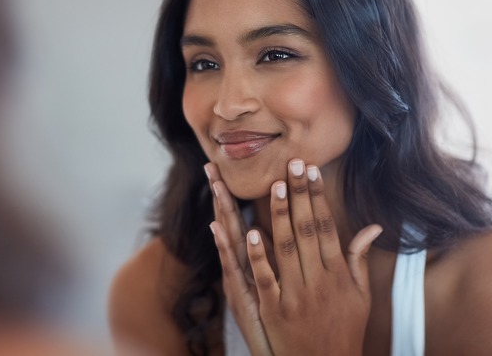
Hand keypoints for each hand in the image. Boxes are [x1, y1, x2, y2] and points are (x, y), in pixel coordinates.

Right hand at [206, 163, 273, 355]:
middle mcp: (240, 270)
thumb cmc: (281, 326)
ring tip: (216, 186)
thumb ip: (274, 259)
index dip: (230, 196)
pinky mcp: (243, 298)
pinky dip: (233, 250)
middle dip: (221, 195)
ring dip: (224, 212)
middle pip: (229, 225)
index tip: (221, 169)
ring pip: (230, 241)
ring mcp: (239, 282)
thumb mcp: (276, 289)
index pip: (240, 222)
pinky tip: (227, 229)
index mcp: (249, 264)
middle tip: (210, 166)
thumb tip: (265, 233)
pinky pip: (238, 269)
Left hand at [211, 159, 381, 355]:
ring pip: (287, 249)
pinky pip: (266, 279)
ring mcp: (297, 296)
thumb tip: (373, 228)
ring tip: (276, 186)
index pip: (326, 227)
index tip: (311, 171)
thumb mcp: (361, 296)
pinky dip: (258, 256)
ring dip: (281, 217)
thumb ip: (359, 259)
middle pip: (307, 231)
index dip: (318, 198)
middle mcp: (320, 281)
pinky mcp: (275, 312)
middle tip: (292, 164)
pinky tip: (251, 232)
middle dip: (300, 195)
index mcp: (339, 274)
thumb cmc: (345, 330)